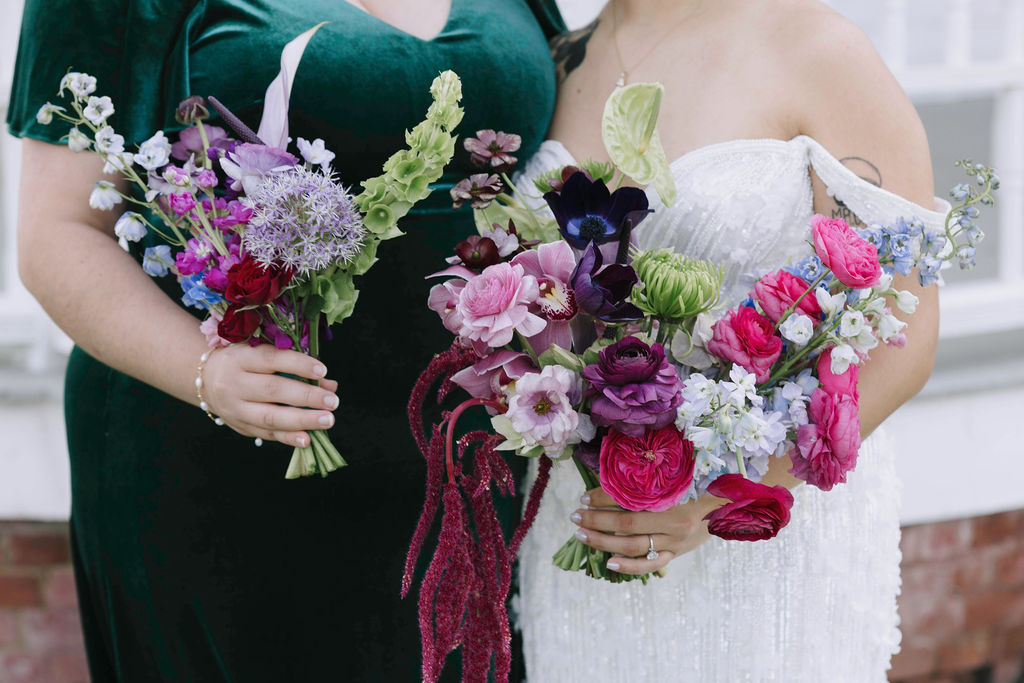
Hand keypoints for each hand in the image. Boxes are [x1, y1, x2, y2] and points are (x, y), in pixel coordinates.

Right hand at [202, 344, 339, 447]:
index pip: (271, 360)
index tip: (322, 370)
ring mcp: (235, 408)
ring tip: (328, 420)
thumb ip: (294, 365)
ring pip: (270, 416)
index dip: (298, 365)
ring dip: (303, 420)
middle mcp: (234, 383)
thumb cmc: (243, 362)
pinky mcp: (240, 426)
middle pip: (273, 390)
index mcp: (240, 358)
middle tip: (332, 401)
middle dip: (306, 397)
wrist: (204, 379)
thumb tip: (329, 384)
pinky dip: (289, 437)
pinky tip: (308, 439)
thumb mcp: (261, 354)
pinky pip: (266, 434)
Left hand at [571, 487, 717, 574]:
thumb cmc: (699, 481)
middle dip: (596, 520)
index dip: (602, 497)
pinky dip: (629, 566)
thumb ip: (649, 477)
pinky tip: (609, 563)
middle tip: (575, 516)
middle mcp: (674, 520)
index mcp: (673, 495)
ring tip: (582, 535)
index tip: (584, 496)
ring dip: (604, 542)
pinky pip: (650, 563)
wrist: (730, 501)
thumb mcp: (677, 474)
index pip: (629, 498)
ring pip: (634, 545)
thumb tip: (612, 476)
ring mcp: (675, 539)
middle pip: (626, 523)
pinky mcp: (677, 552)